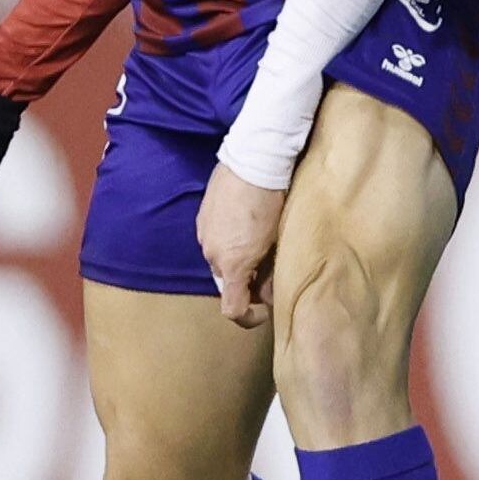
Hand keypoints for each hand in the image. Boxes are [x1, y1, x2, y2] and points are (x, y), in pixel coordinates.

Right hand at [197, 163, 286, 328]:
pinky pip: (213, 240)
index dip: (248, 317)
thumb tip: (268, 292)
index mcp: (233, 265)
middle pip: (227, 282)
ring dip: (235, 259)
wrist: (253, 162)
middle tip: (268, 268)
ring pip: (220, 260)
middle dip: (246, 282)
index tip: (262, 310)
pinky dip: (226, 240)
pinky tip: (243, 225)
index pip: (232, 310)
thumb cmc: (272, 202)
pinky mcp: (202, 218)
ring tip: (256, 242)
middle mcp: (213, 254)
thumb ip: (269, 273)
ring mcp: (204, 235)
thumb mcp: (277, 243)